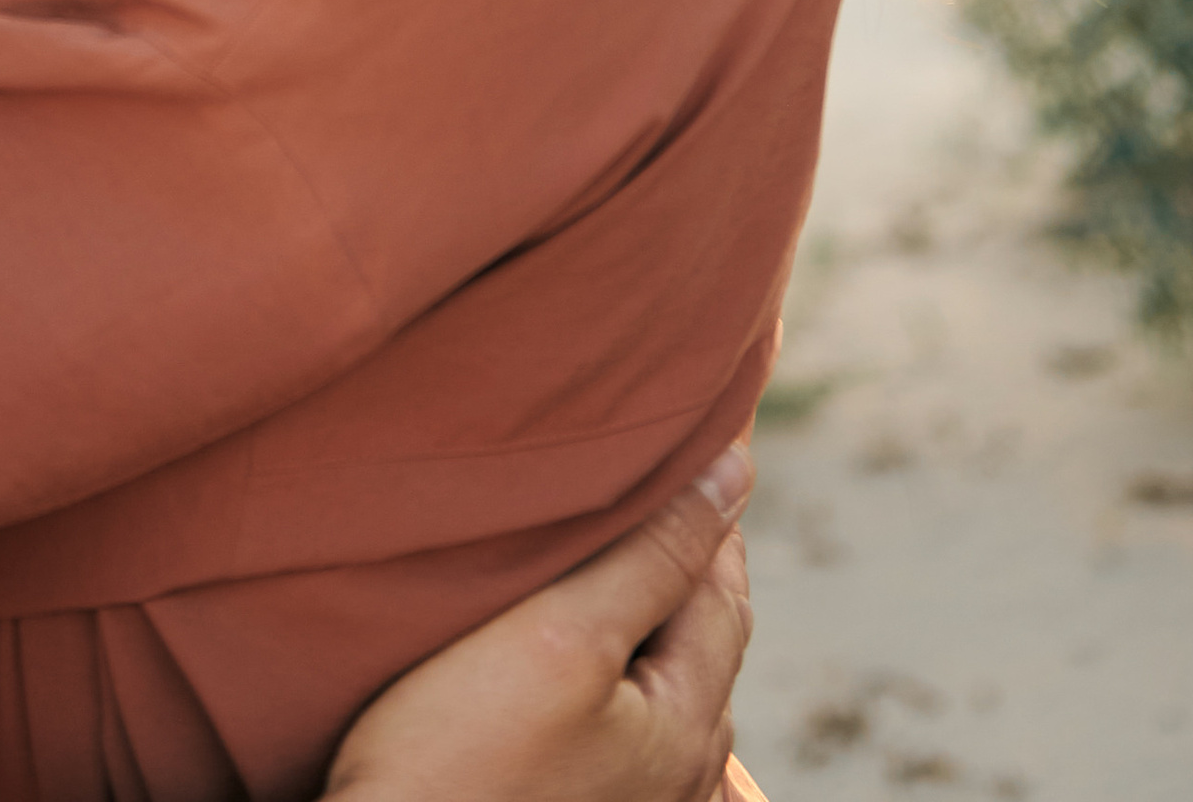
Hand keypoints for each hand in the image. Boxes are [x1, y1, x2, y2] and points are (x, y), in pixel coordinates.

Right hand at [324, 451, 760, 801]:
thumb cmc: (458, 761)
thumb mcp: (561, 635)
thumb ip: (652, 555)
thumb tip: (734, 474)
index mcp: (688, 722)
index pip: (721, 582)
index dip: (705, 500)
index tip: (686, 427)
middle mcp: (678, 771)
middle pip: (701, 630)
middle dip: (684, 550)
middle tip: (650, 466)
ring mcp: (632, 797)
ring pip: (662, 671)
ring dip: (647, 602)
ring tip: (609, 536)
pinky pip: (624, 710)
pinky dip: (618, 652)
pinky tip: (577, 634)